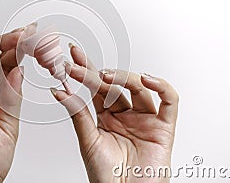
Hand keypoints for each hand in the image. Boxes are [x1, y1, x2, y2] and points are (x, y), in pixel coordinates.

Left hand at [51, 45, 178, 182]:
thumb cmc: (106, 177)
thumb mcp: (88, 141)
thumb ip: (78, 114)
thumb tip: (59, 90)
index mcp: (106, 117)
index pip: (95, 88)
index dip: (84, 71)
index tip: (71, 58)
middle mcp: (126, 114)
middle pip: (114, 85)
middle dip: (98, 71)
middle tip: (79, 61)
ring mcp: (145, 119)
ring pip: (139, 88)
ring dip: (123, 77)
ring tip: (106, 76)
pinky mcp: (163, 128)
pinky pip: (169, 102)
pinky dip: (162, 87)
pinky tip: (146, 79)